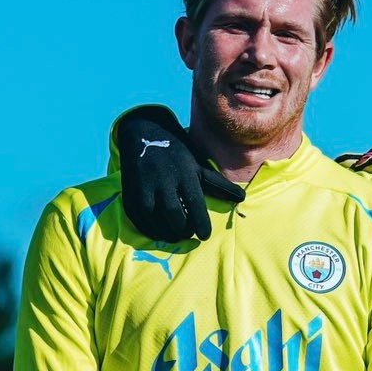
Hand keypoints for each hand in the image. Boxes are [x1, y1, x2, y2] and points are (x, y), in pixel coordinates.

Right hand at [114, 105, 243, 242]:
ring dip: (166, 232)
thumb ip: (218, 185)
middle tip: (189, 234)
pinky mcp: (129, 192)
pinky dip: (148, 229)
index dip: (201, 223)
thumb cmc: (177, 153)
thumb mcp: (198, 165)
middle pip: (174, 214)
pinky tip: (158, 233)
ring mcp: (143, 187)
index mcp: (184, 174)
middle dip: (183, 229)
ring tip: (176, 235)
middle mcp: (162, 181)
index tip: (204, 236)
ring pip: (154, 218)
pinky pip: (137, 217)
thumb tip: (242, 198)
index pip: (195, 204)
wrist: (143, 135)